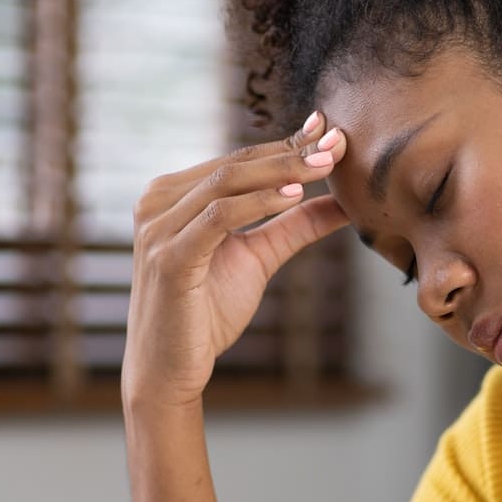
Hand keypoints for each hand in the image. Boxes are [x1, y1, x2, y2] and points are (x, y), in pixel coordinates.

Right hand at [122, 111, 351, 408]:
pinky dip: (258, 202)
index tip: (330, 131)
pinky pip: (219, 217)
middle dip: (290, 152)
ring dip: (281, 170)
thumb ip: (294, 226)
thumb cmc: (206, 314)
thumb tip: (344, 202)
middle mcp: (157, 203)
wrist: (171, 370)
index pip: (238, 159)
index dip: (286, 144)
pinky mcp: (168, 257)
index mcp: (173, 195)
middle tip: (336, 143)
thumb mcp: (258, 258)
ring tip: (324, 166)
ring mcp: (158, 228)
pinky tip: (295, 196)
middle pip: (234, 164)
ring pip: (227, 182)